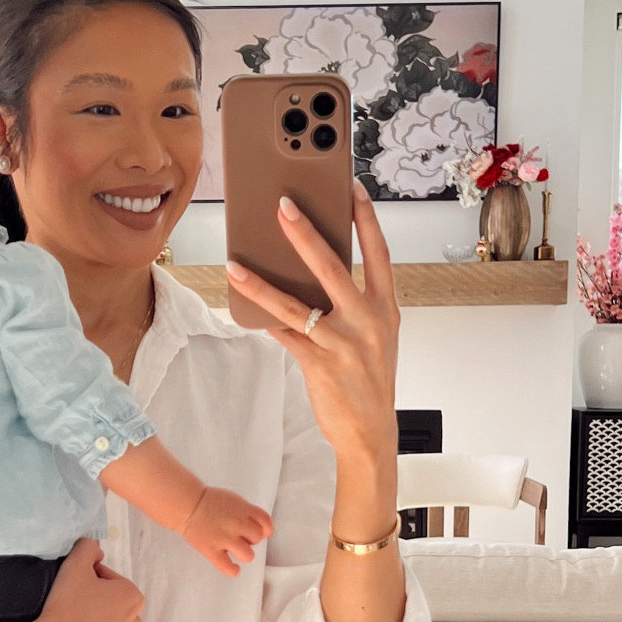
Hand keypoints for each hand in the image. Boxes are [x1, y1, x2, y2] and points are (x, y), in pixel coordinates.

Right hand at [22, 537, 148, 621]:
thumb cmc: (64, 608)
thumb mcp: (73, 566)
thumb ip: (88, 548)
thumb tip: (97, 550)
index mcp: (132, 595)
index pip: (110, 580)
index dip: (90, 580)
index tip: (74, 589)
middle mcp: (137, 621)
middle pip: (117, 606)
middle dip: (100, 604)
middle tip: (74, 609)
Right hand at [180, 487, 273, 577]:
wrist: (187, 505)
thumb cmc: (210, 502)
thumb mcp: (234, 500)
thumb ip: (248, 512)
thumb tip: (262, 530)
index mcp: (242, 509)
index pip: (266, 523)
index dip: (264, 529)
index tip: (258, 531)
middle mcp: (236, 523)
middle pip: (257, 538)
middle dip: (251, 539)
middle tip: (240, 537)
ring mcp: (224, 538)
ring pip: (248, 555)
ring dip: (244, 553)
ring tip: (235, 549)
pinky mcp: (211, 551)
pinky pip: (228, 568)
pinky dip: (233, 570)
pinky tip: (233, 567)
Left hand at [225, 182, 399, 472]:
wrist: (370, 433)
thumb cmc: (370, 382)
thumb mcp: (375, 338)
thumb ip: (353, 305)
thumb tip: (311, 275)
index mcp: (385, 309)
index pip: (379, 253)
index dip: (365, 219)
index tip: (350, 188)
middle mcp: (366, 321)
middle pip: (332, 266)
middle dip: (304, 232)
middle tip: (283, 205)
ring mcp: (341, 342)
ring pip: (295, 302)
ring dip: (261, 281)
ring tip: (237, 262)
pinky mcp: (317, 362)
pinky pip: (282, 332)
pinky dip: (261, 317)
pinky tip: (241, 302)